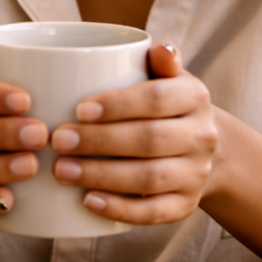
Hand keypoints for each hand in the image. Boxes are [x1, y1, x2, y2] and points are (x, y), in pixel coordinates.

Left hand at [49, 43, 219, 224]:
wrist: (201, 148)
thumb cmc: (168, 106)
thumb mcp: (168, 78)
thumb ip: (159, 62)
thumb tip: (159, 49)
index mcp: (195, 97)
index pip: (158, 98)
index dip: (119, 104)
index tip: (79, 108)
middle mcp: (202, 136)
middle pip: (150, 140)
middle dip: (100, 141)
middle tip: (59, 140)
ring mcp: (196, 173)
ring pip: (149, 178)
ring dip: (102, 176)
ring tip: (62, 171)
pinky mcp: (186, 205)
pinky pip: (154, 213)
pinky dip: (120, 209)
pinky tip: (88, 201)